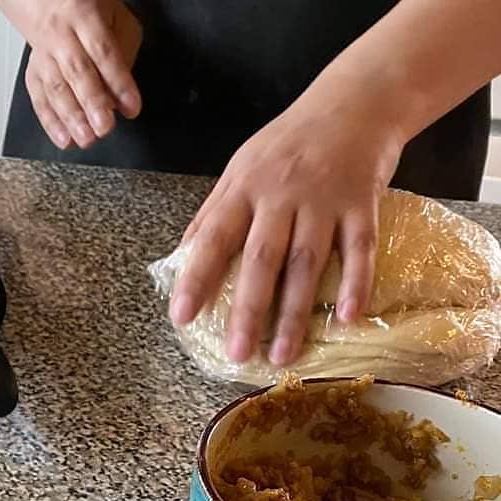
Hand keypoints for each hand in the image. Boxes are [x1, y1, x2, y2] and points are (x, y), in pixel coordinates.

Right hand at [23, 0, 142, 150]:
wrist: (47, 3)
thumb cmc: (88, 13)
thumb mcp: (117, 18)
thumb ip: (123, 52)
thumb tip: (119, 95)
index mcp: (85, 15)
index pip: (103, 51)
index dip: (118, 81)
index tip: (131, 106)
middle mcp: (60, 34)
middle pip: (76, 71)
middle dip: (92, 103)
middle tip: (104, 127)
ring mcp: (43, 54)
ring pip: (56, 88)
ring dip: (71, 118)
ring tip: (85, 138)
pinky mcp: (33, 73)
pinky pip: (39, 99)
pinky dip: (51, 122)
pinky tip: (63, 138)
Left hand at [171, 90, 404, 365]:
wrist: (357, 99)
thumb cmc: (290, 142)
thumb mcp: (242, 167)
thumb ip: (214, 213)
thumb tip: (182, 258)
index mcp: (245, 187)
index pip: (214, 237)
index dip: (197, 278)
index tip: (182, 317)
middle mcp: (282, 193)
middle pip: (262, 258)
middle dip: (249, 310)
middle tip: (238, 355)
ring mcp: (325, 198)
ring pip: (307, 261)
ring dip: (295, 312)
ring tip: (282, 355)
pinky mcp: (363, 202)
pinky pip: (360, 248)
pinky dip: (356, 283)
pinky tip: (347, 318)